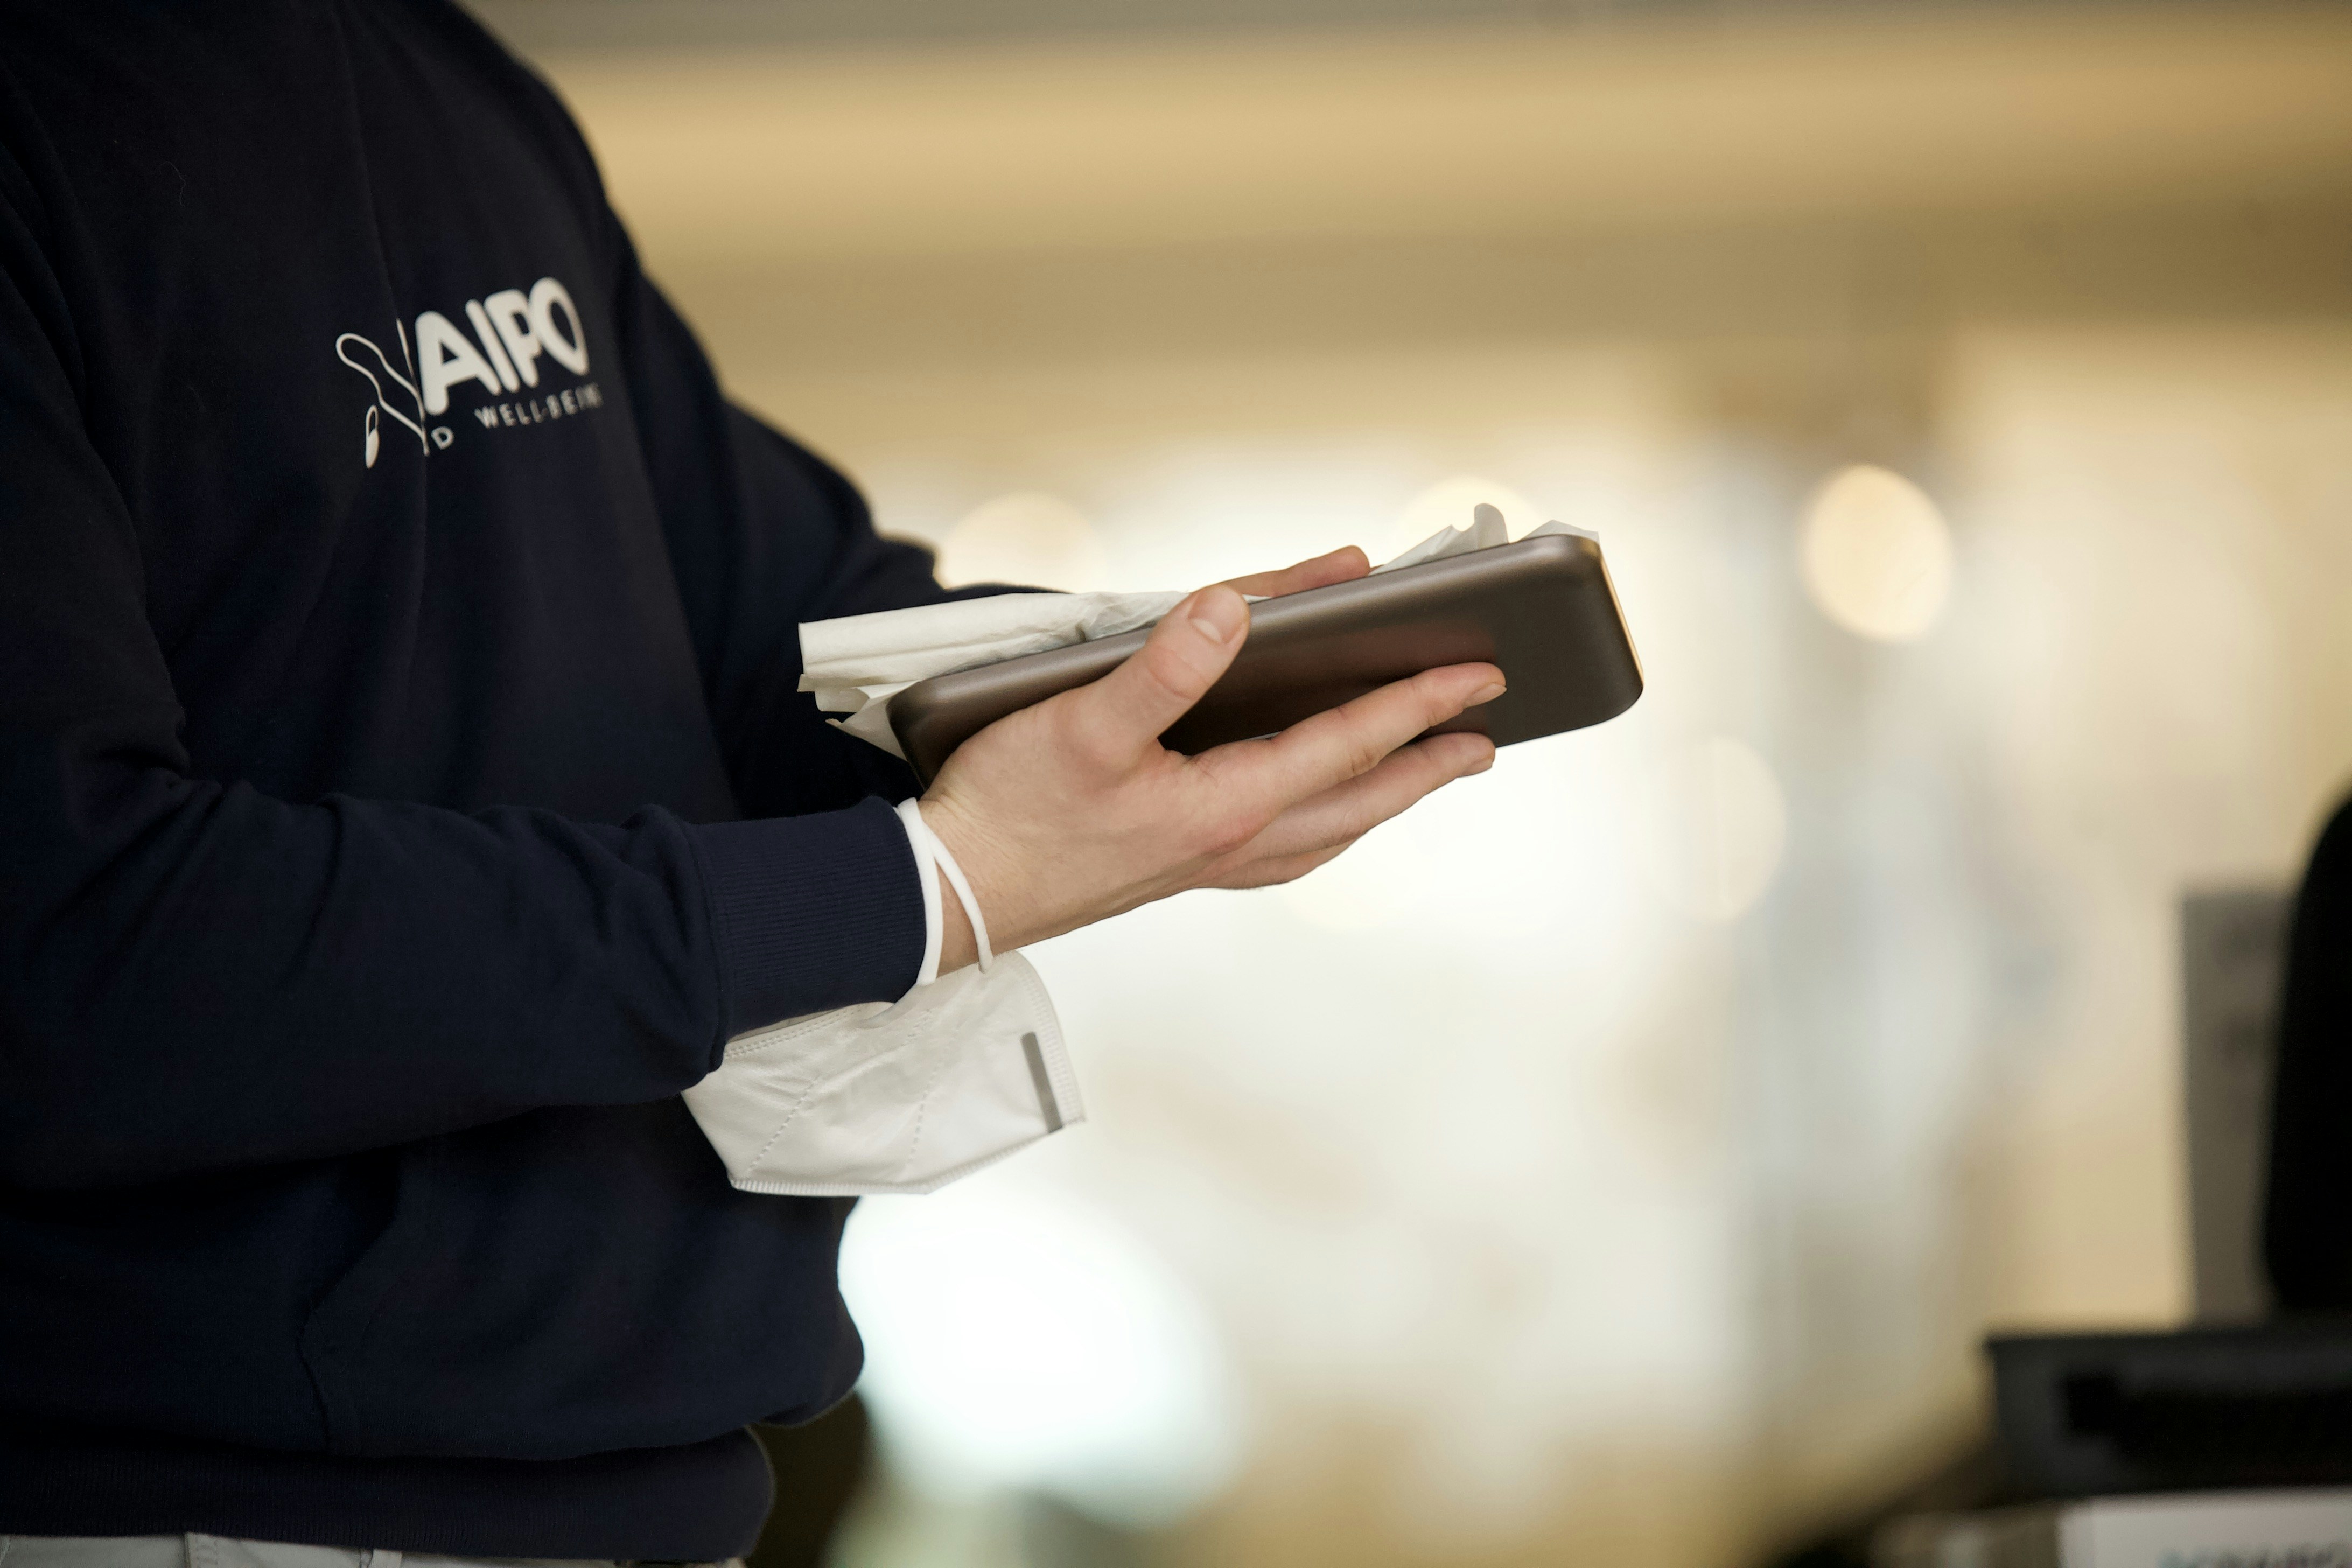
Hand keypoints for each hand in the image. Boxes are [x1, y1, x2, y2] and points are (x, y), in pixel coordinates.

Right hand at [920, 546, 1501, 970]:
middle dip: (1425, 764)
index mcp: (1225, 805)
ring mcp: (1204, 864)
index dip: (1417, 704)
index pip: (1348, 745)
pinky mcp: (1172, 869)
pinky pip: (1279, 849)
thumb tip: (1237, 607)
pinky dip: (1319, 825)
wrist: (948, 896)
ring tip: (1418, 775)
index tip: (1479, 677)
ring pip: (1324, 832)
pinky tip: (1308, 816)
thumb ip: (1164, 665)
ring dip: (1380, 800)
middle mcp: (1231, 843)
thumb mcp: (1083, 724)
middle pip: (1357, 800)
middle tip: (1485, 740)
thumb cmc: (1009, 811)